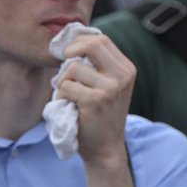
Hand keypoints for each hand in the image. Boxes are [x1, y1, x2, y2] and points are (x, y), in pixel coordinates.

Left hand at [55, 34, 134, 166]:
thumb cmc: (99, 114)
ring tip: (69, 95)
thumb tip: (69, 42)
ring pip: (73, 68)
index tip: (67, 53)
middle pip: (91, 44)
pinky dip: (60, 95)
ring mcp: (111, 87)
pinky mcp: (96, 100)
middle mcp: (122, 75)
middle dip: (69, 52)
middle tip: (62, 64)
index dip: (78, 42)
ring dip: (62, 81)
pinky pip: (66, 86)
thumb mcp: (106, 85)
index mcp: (126, 68)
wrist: (105, 147)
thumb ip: (96, 65)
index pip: (100, 39)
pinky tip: (69, 105)